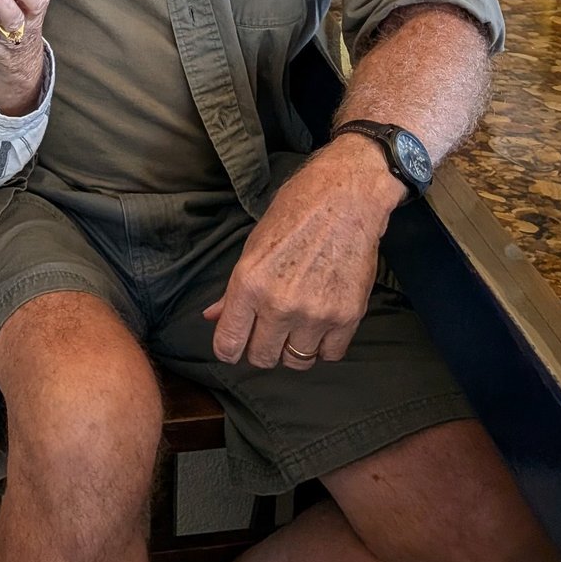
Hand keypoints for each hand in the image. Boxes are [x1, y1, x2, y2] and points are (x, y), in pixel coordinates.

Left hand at [202, 137, 402, 370]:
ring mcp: (315, 313)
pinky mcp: (347, 316)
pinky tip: (320, 326)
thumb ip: (233, 291)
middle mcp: (279, 304)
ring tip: (297, 326)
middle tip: (268, 332)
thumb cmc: (294, 215)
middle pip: (262, 358)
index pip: (228, 343)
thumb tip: (213, 316)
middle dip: (261, 349)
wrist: (345, 200)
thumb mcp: (253, 248)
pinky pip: (330, 355)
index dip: (228, 350)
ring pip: (296, 361)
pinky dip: (324, 347)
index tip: (234, 347)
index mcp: (249, 284)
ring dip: (293, 349)